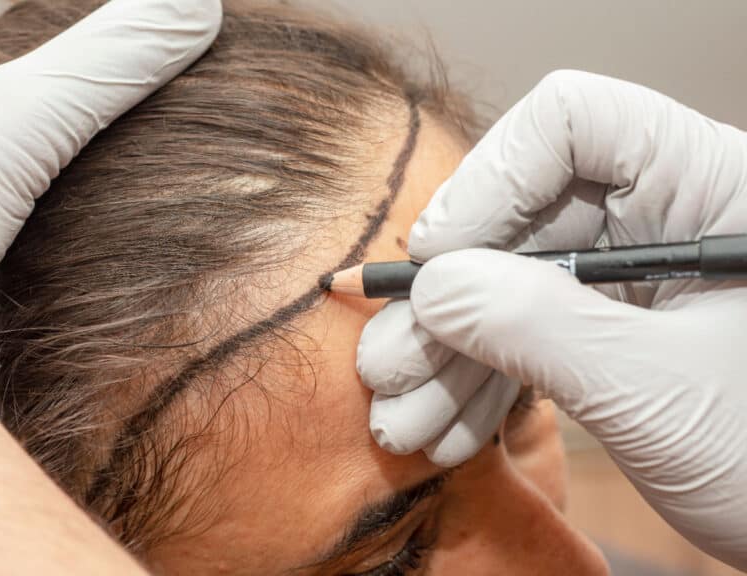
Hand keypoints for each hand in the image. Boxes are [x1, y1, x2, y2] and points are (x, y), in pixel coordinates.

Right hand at [358, 70, 746, 568]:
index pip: (574, 124)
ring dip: (450, 355)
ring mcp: (638, 277)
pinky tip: (447, 430)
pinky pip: (532, 334)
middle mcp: (668, 217)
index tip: (436, 260)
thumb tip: (436, 288)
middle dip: (447, 301)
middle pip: (522, 217)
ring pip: (513, 284)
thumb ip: (539, 327)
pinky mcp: (620, 332)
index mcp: (709, 187)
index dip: (489, 181)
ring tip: (404, 419)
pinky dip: (484, 382)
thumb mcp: (655, 391)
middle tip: (390, 364)